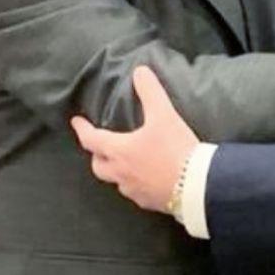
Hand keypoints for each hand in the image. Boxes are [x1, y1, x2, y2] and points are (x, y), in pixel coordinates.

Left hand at [70, 65, 199, 212]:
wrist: (198, 186)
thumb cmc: (176, 150)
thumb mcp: (164, 115)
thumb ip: (150, 91)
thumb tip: (140, 71)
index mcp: (119, 152)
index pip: (91, 140)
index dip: (82, 129)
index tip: (76, 122)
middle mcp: (121, 174)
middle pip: (98, 166)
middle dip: (97, 155)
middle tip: (100, 145)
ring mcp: (134, 191)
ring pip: (116, 181)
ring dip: (116, 170)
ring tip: (125, 160)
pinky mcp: (149, 202)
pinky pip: (135, 192)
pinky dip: (135, 183)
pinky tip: (146, 177)